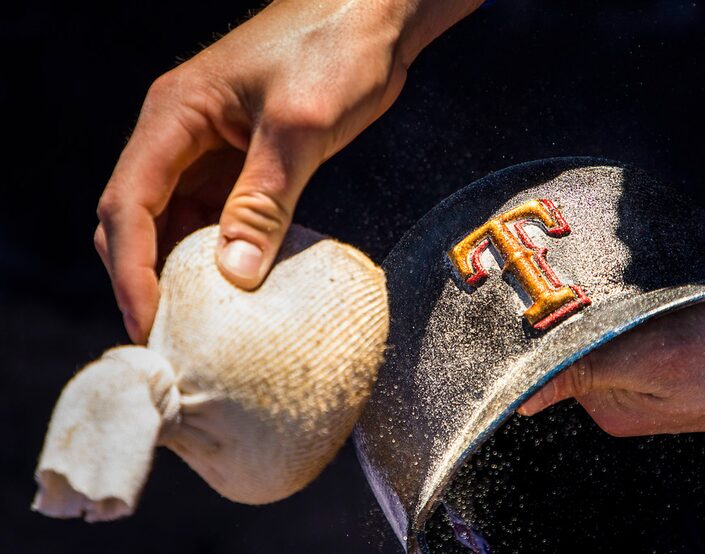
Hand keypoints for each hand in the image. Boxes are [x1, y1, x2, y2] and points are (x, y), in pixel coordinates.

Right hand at [95, 0, 482, 341]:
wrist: (373, 16)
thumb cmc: (335, 49)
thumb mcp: (298, 127)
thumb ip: (264, 201)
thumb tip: (233, 275)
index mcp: (174, 116)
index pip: (127, 204)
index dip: (131, 270)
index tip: (149, 323)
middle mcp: (179, 135)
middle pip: (136, 219)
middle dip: (145, 278)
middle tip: (168, 337)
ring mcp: (209, 149)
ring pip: (174, 223)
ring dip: (182, 272)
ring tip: (199, 324)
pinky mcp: (242, 161)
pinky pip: (216, 216)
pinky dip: (219, 254)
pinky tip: (236, 287)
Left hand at [518, 288, 704, 435]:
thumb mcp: (659, 361)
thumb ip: (588, 373)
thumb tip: (521, 402)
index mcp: (613, 406)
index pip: (555, 362)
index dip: (547, 325)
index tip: (545, 289)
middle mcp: (628, 392)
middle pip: (580, 342)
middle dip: (582, 308)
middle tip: (595, 275)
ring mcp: (655, 371)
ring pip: (611, 326)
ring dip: (615, 300)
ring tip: (636, 279)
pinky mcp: (680, 350)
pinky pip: (644, 319)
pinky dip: (645, 299)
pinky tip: (660, 285)